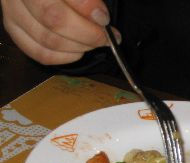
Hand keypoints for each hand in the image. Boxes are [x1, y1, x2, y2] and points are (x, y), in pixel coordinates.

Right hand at [1, 0, 119, 64]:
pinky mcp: (15, 29)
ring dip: (80, 47)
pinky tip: (79, 50)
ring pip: (48, 40)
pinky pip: (40, 53)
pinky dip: (65, 56)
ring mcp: (13, 12)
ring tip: (95, 42)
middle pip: (54, 20)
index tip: (103, 18)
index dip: (86, 8)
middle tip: (105, 36)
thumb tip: (100, 17)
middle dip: (87, 34)